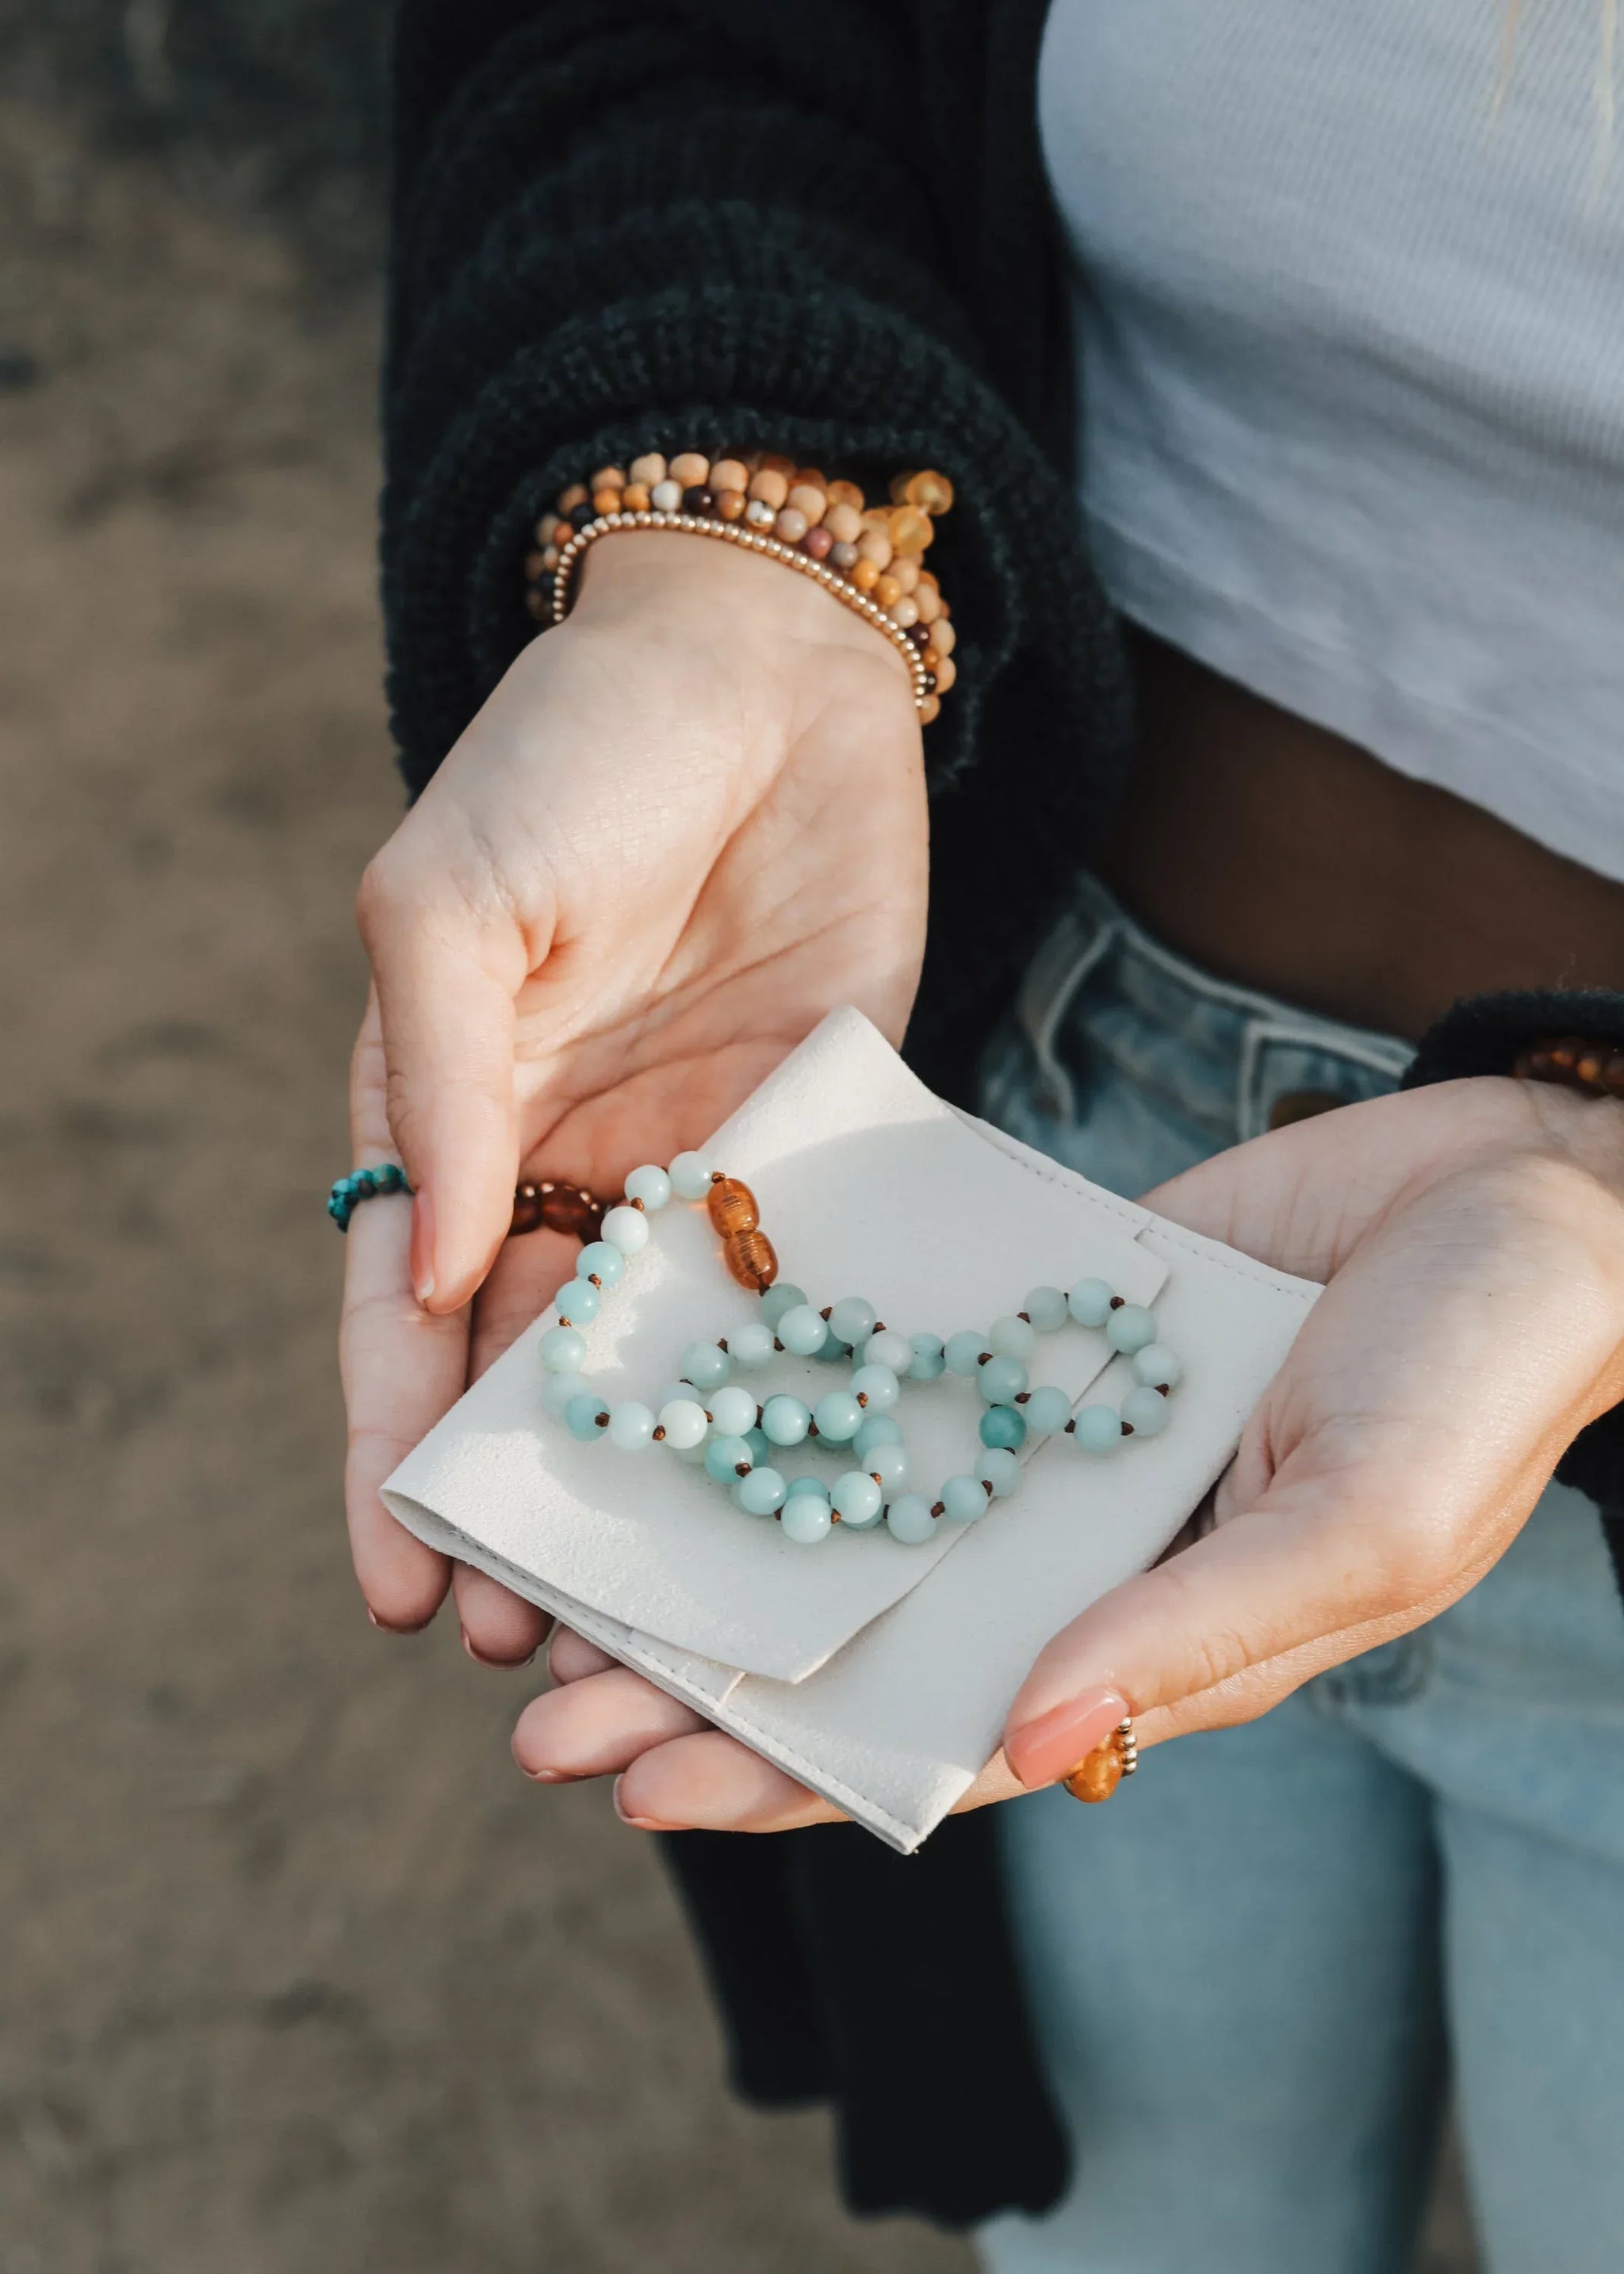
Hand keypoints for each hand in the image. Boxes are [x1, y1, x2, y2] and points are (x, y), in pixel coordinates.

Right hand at [340, 534, 926, 1656]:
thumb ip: (441, 1080)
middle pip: (535, 1377)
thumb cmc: (572, 758)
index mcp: (448, 1118)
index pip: (408, 1323)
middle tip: (537, 1660)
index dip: (396, 1460)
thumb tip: (439, 1263)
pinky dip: (793, 1379)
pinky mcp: (815, 1138)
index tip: (398, 1590)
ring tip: (662, 1621)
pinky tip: (807, 1482)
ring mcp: (693, 1162)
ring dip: (656, 1487)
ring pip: (666, 1363)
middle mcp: (565, 1165)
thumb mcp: (457, 900)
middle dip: (527, 1512)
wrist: (766, 663)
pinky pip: (798, 1279)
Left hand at [512, 1075, 1623, 1823]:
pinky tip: (692, 1376)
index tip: (637, 1790)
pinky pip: (901, 1354)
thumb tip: (1017, 1749)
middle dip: (707, 1676)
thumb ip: (1190, 1637)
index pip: (938, 1742)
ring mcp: (1052, 1430)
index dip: (792, 1774)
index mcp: (1149, 1636)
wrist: (1524, 1191)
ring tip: (572, 1563)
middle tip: (540, 1701)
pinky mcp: (1042, 1315)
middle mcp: (1077, 1548)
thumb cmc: (1480, 1380)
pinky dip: (804, 1372)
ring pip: (857, 1501)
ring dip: (726, 1536)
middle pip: (861, 1635)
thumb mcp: (1357, 1527)